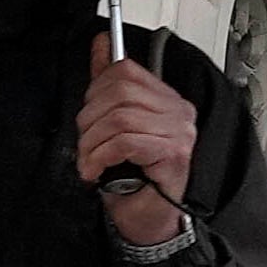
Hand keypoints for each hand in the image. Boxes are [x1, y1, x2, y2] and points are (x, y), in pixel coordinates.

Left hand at [76, 51, 200, 253]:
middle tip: (86, 144)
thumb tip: (101, 44)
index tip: (88, 112)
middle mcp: (179, 113)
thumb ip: (108, 85)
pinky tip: (95, 170)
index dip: (96, 88)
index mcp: (167, 101)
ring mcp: (180, 133)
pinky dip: (100, 156)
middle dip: (89, 119)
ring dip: (91, 143)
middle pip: (120, 92)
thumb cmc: (135, 179)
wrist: (150, 222)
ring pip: (119, 118)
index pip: (127, 70)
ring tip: (88, 161)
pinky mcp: (173, 155)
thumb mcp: (115, 127)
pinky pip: (125, 142)